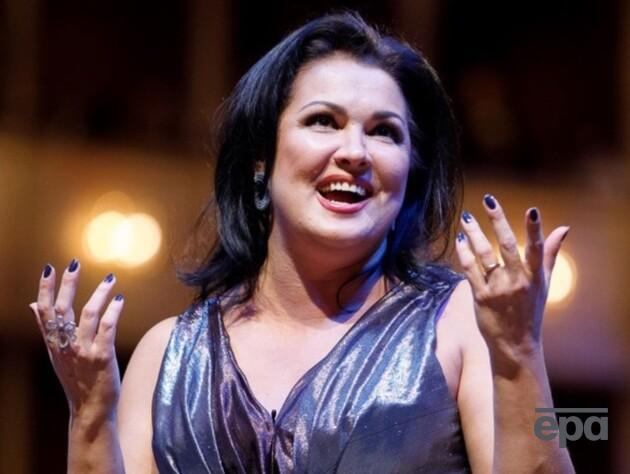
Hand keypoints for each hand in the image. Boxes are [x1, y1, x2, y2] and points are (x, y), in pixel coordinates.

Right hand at [29, 260, 123, 420]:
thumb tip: (33, 304)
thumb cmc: (76, 378)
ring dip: (99, 294)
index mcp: (54, 343)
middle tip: (75, 263)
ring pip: (88, 314)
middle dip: (68, 284)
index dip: (45, 288)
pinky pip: (107, 328)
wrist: (89, 409)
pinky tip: (120, 299)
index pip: (45, 311)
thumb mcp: (56, 354)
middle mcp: (66, 345)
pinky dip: (113, 311)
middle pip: (63, 308)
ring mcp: (83, 351)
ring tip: (110, 279)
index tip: (48, 268)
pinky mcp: (102, 356)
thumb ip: (46, 328)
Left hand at [455, 194, 569, 364]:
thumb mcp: (543, 283)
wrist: (516, 345)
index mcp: (534, 276)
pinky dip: (464, 253)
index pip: (536, 248)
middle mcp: (517, 281)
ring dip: (474, 233)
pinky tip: (459, 239)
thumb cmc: (530, 311)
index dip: (535, 230)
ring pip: (484, 255)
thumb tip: (564, 228)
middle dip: (497, 220)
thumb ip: (549, 254)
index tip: (532, 210)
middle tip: (488, 199)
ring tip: (466, 217)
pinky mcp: (480, 297)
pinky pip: (469, 270)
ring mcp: (498, 289)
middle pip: (505, 245)